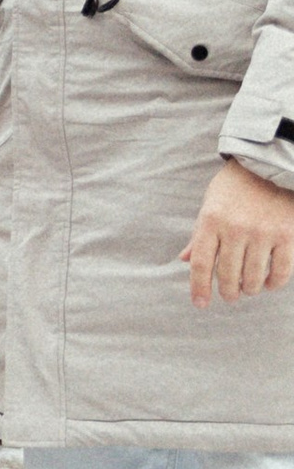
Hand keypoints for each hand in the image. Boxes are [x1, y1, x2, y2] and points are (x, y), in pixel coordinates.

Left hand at [185, 161, 293, 306]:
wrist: (270, 164)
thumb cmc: (235, 186)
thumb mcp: (210, 204)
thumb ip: (199, 234)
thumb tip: (184, 260)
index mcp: (211, 220)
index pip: (201, 263)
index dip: (199, 288)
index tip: (200, 304)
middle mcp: (236, 228)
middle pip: (227, 275)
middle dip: (228, 291)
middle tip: (230, 295)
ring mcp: (263, 233)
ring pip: (253, 278)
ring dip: (250, 289)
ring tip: (248, 288)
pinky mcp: (287, 235)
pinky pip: (281, 272)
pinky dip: (274, 283)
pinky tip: (270, 283)